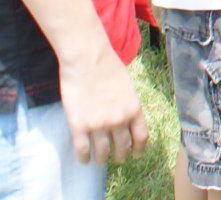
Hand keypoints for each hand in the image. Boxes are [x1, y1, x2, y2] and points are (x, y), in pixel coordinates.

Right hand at [57, 44, 147, 164]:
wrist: (88, 58)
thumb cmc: (107, 66)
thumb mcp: (127, 86)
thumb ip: (127, 104)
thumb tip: (124, 119)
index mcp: (133, 109)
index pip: (141, 137)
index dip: (138, 149)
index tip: (135, 155)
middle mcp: (119, 120)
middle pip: (122, 147)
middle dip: (120, 156)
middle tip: (117, 158)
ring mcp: (99, 125)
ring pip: (102, 153)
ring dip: (101, 159)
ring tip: (99, 161)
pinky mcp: (79, 126)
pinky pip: (82, 150)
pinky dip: (83, 158)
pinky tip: (84, 160)